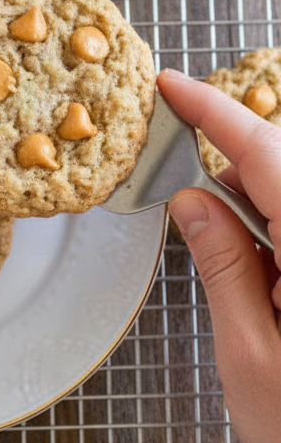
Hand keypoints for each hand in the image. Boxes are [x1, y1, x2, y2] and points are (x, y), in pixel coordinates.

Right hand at [158, 69, 280, 442]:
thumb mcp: (251, 356)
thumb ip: (225, 268)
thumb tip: (194, 201)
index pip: (266, 155)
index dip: (214, 111)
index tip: (172, 86)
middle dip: (233, 162)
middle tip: (184, 184)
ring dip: (259, 200)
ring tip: (232, 253)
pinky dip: (277, 227)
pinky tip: (260, 265)